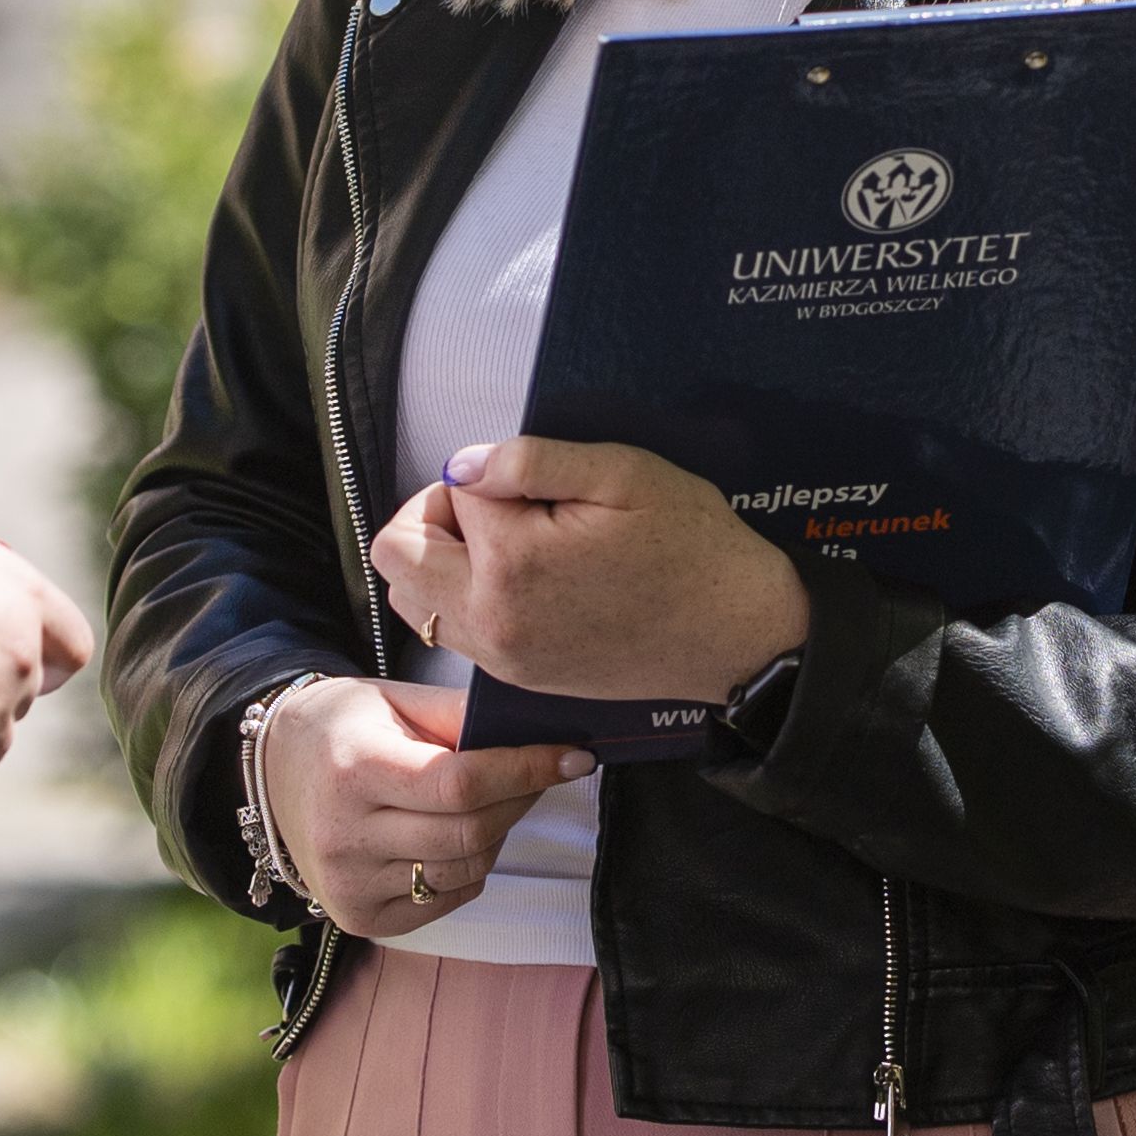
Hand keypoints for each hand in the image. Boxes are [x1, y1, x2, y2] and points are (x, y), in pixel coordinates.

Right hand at [262, 674, 588, 938]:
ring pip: (465, 868)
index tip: (575, 756)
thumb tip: (543, 728)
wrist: (275, 772)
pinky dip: (470, 866)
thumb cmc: (346, 727)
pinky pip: (447, 898)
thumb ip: (463, 716)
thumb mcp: (397, 700)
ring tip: (490, 799)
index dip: (527, 770)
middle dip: (522, 798)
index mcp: (354, 770)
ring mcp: (349, 886)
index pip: (461, 784)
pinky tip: (455, 834)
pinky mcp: (360, 919)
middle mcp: (345, 836)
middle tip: (545, 770)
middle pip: (470, 831)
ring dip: (498, 833)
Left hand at [367, 437, 807, 707]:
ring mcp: (500, 655)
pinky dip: (463, 596)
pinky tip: (521, 577)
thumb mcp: (625, 474)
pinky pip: (449, 630)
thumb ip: (531, 461)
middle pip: (396, 552)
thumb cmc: (694, 548)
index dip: (490, 470)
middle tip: (495, 503)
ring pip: (410, 597)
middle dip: (434, 513)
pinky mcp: (516, 675)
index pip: (452, 486)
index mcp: (512, 561)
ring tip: (504, 541)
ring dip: (439, 559)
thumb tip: (462, 465)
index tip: (541, 483)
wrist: (739, 635)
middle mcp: (491, 617)